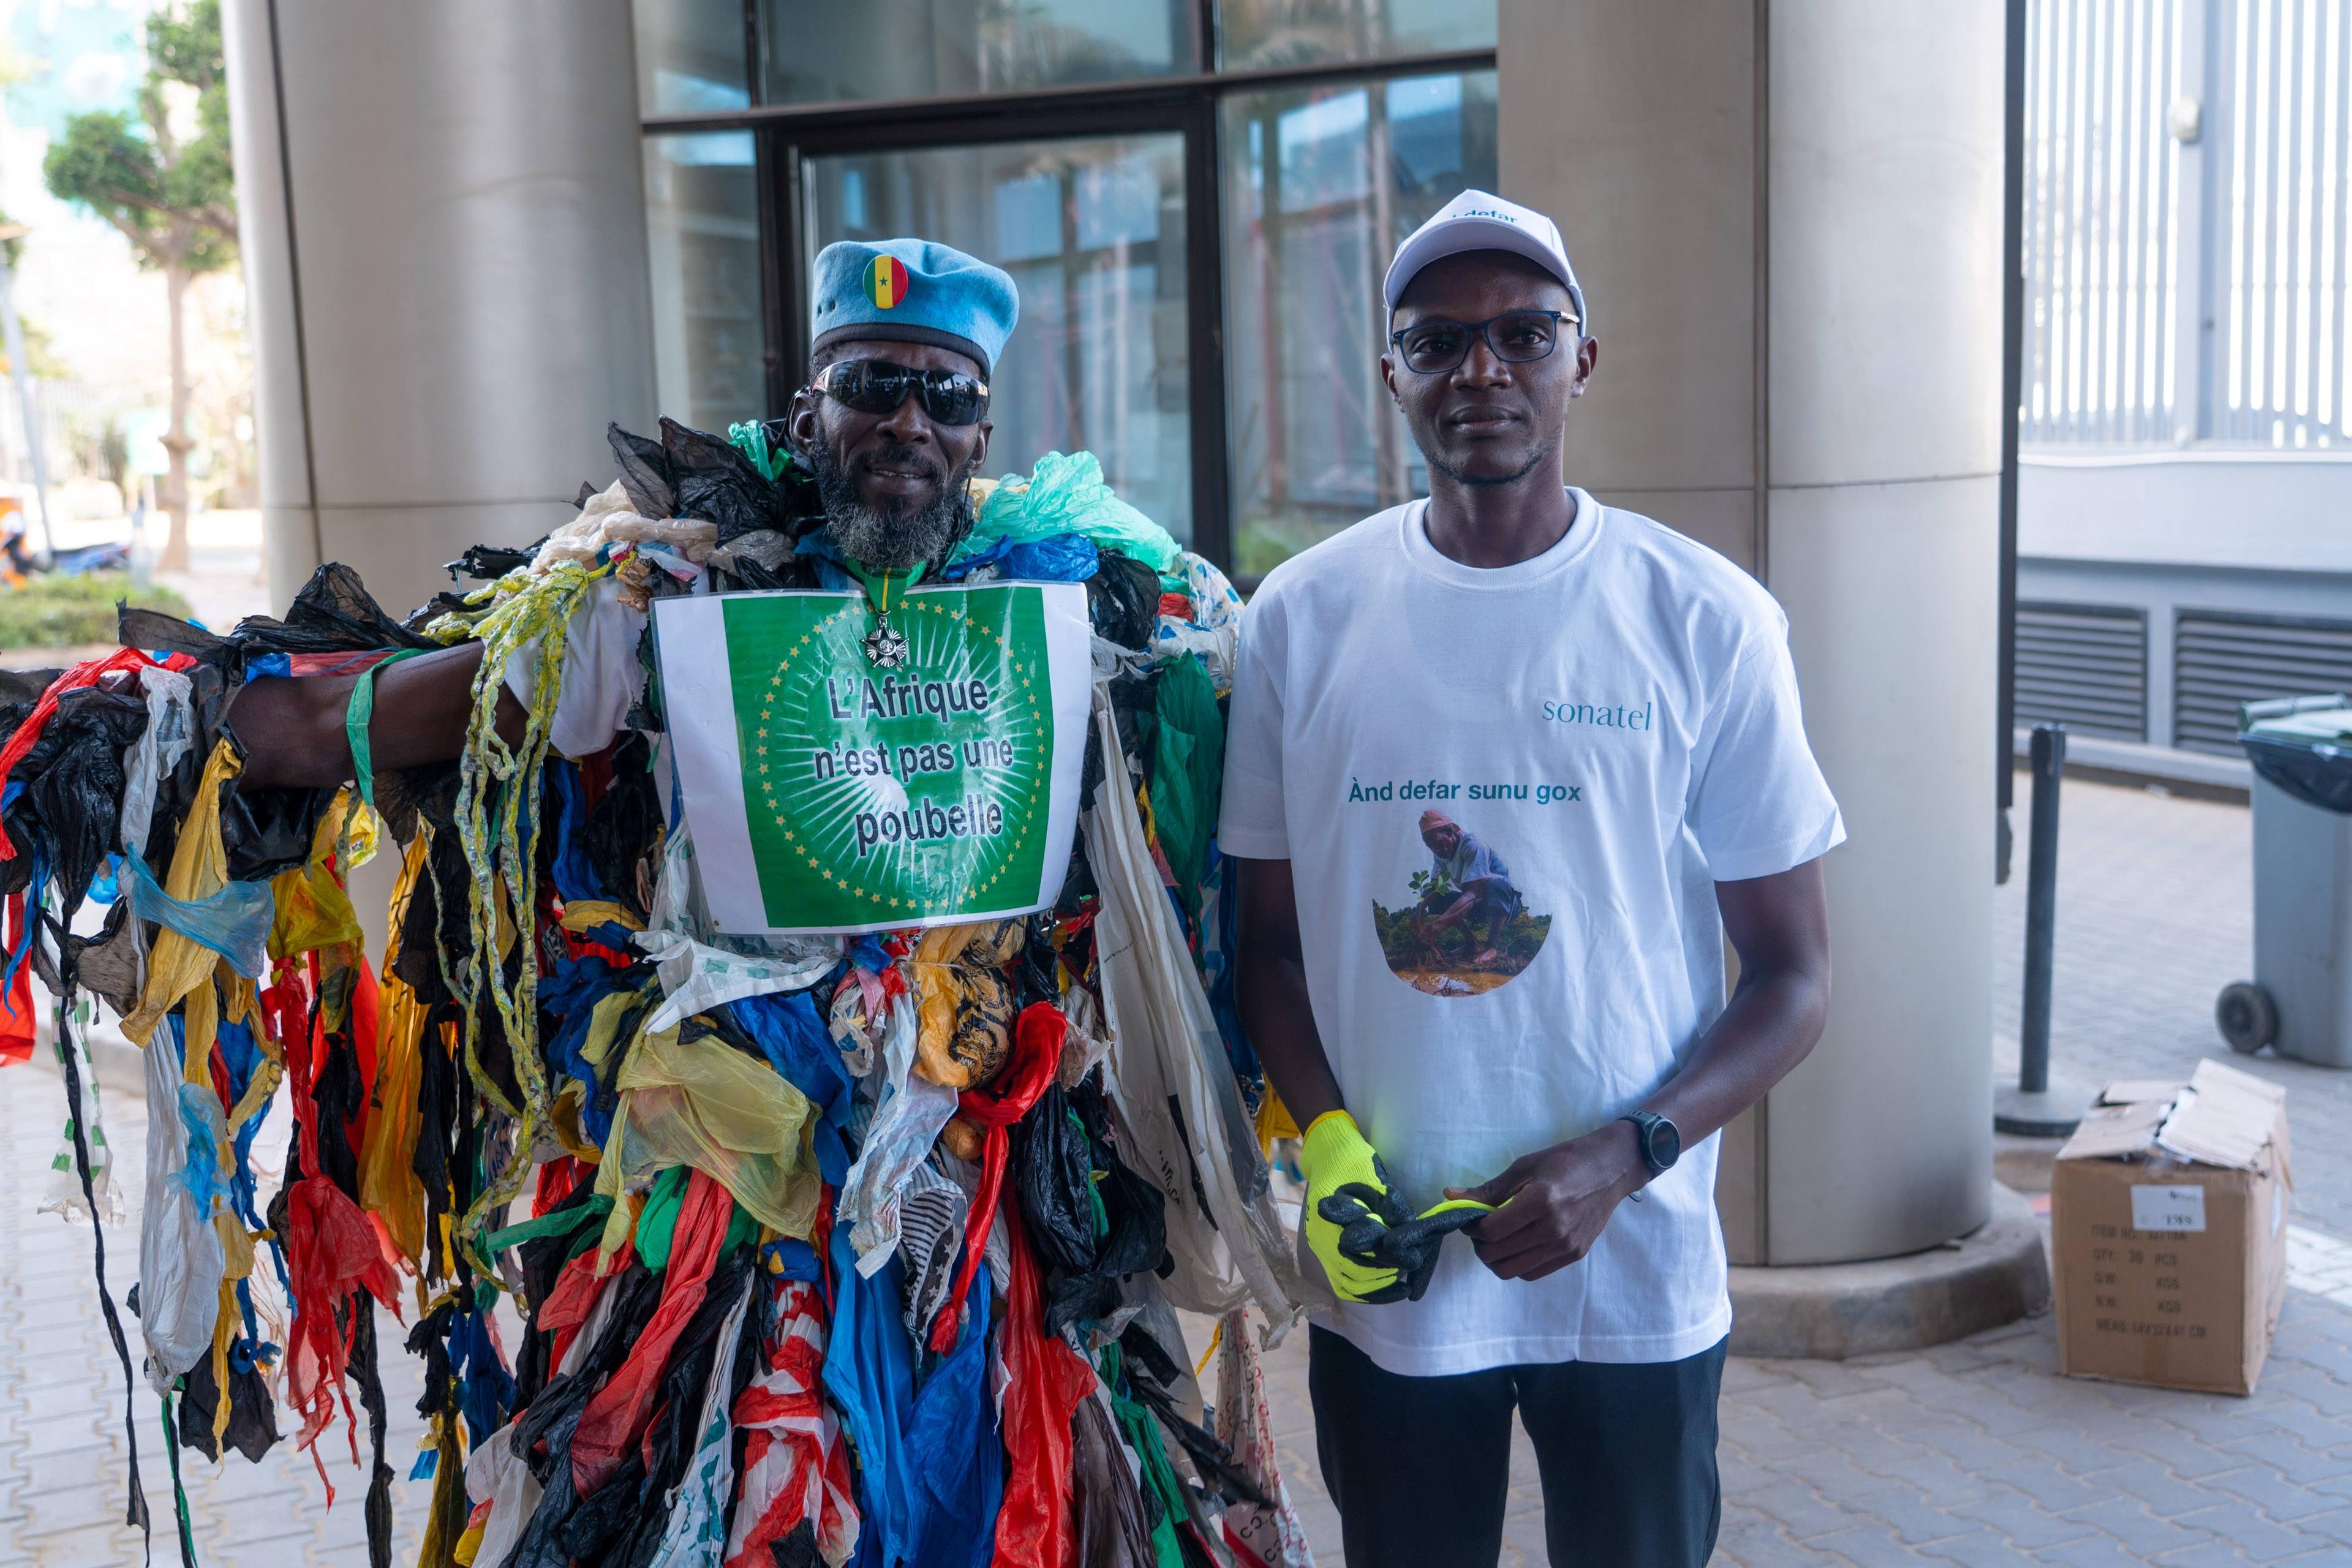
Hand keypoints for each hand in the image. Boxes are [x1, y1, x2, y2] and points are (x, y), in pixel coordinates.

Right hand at [1302, 1111, 1406, 1301]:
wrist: (1329, 1153)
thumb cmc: (1354, 1161)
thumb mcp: (1377, 1179)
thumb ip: (1392, 1208)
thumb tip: (1412, 1234)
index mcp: (1332, 1218)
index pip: (1363, 1251)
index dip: (1390, 1258)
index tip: (1413, 1259)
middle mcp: (1322, 1238)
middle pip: (1356, 1273)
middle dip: (1386, 1273)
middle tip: (1410, 1269)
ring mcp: (1321, 1247)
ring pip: (1350, 1285)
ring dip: (1377, 1287)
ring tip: (1401, 1282)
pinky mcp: (1325, 1252)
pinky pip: (1343, 1284)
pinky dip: (1365, 1291)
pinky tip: (1388, 1288)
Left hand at [1444, 1120, 1646, 1281]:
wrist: (1612, 1169)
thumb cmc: (1566, 1160)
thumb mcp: (1525, 1166)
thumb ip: (1488, 1189)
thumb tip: (1450, 1197)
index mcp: (1541, 1201)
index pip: (1491, 1231)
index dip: (1471, 1228)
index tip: (1469, 1218)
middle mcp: (1554, 1229)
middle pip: (1497, 1255)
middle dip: (1479, 1244)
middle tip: (1479, 1229)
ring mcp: (1566, 1246)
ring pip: (1511, 1271)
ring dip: (1495, 1259)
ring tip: (1495, 1239)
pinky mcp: (1574, 1255)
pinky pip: (1532, 1273)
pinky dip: (1516, 1264)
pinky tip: (1516, 1245)